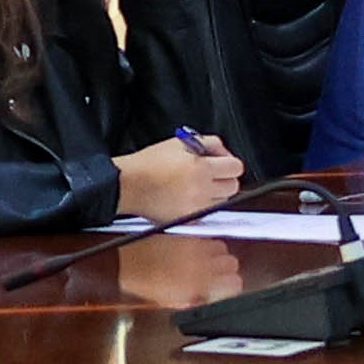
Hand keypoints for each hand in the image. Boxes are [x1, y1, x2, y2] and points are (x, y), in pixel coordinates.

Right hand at [114, 136, 245, 219]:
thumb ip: (208, 143)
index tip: (221, 162)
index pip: (236, 168)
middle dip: (224, 179)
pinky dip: (202, 207)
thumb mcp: (179, 142)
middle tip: (210, 174)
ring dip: (214, 194)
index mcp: (201, 169)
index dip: (228, 162)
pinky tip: (188, 198)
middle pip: (233, 187)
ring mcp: (196, 209)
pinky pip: (207, 214)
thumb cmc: (148, 163)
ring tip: (195, 186)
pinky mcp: (188, 221)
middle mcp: (201, 191)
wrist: (128, 185)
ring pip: (222, 202)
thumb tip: (224, 152)